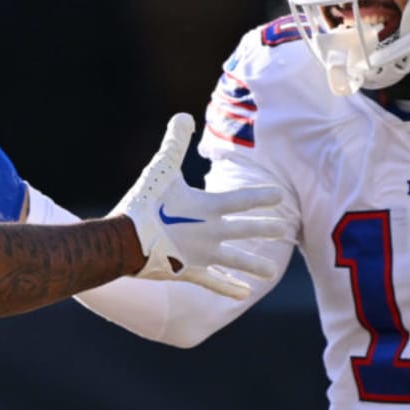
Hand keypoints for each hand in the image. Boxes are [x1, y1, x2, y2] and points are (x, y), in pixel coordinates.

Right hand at [111, 113, 285, 298]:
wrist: (123, 240)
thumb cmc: (143, 203)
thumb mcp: (160, 169)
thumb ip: (174, 143)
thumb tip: (184, 115)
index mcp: (208, 207)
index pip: (243, 199)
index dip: (262, 196)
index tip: (279, 195)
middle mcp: (212, 232)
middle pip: (247, 230)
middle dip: (267, 229)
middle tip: (285, 229)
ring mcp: (202, 255)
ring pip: (236, 261)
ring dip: (254, 266)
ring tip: (270, 272)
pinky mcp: (189, 272)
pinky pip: (214, 282)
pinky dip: (228, 287)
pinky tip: (244, 293)